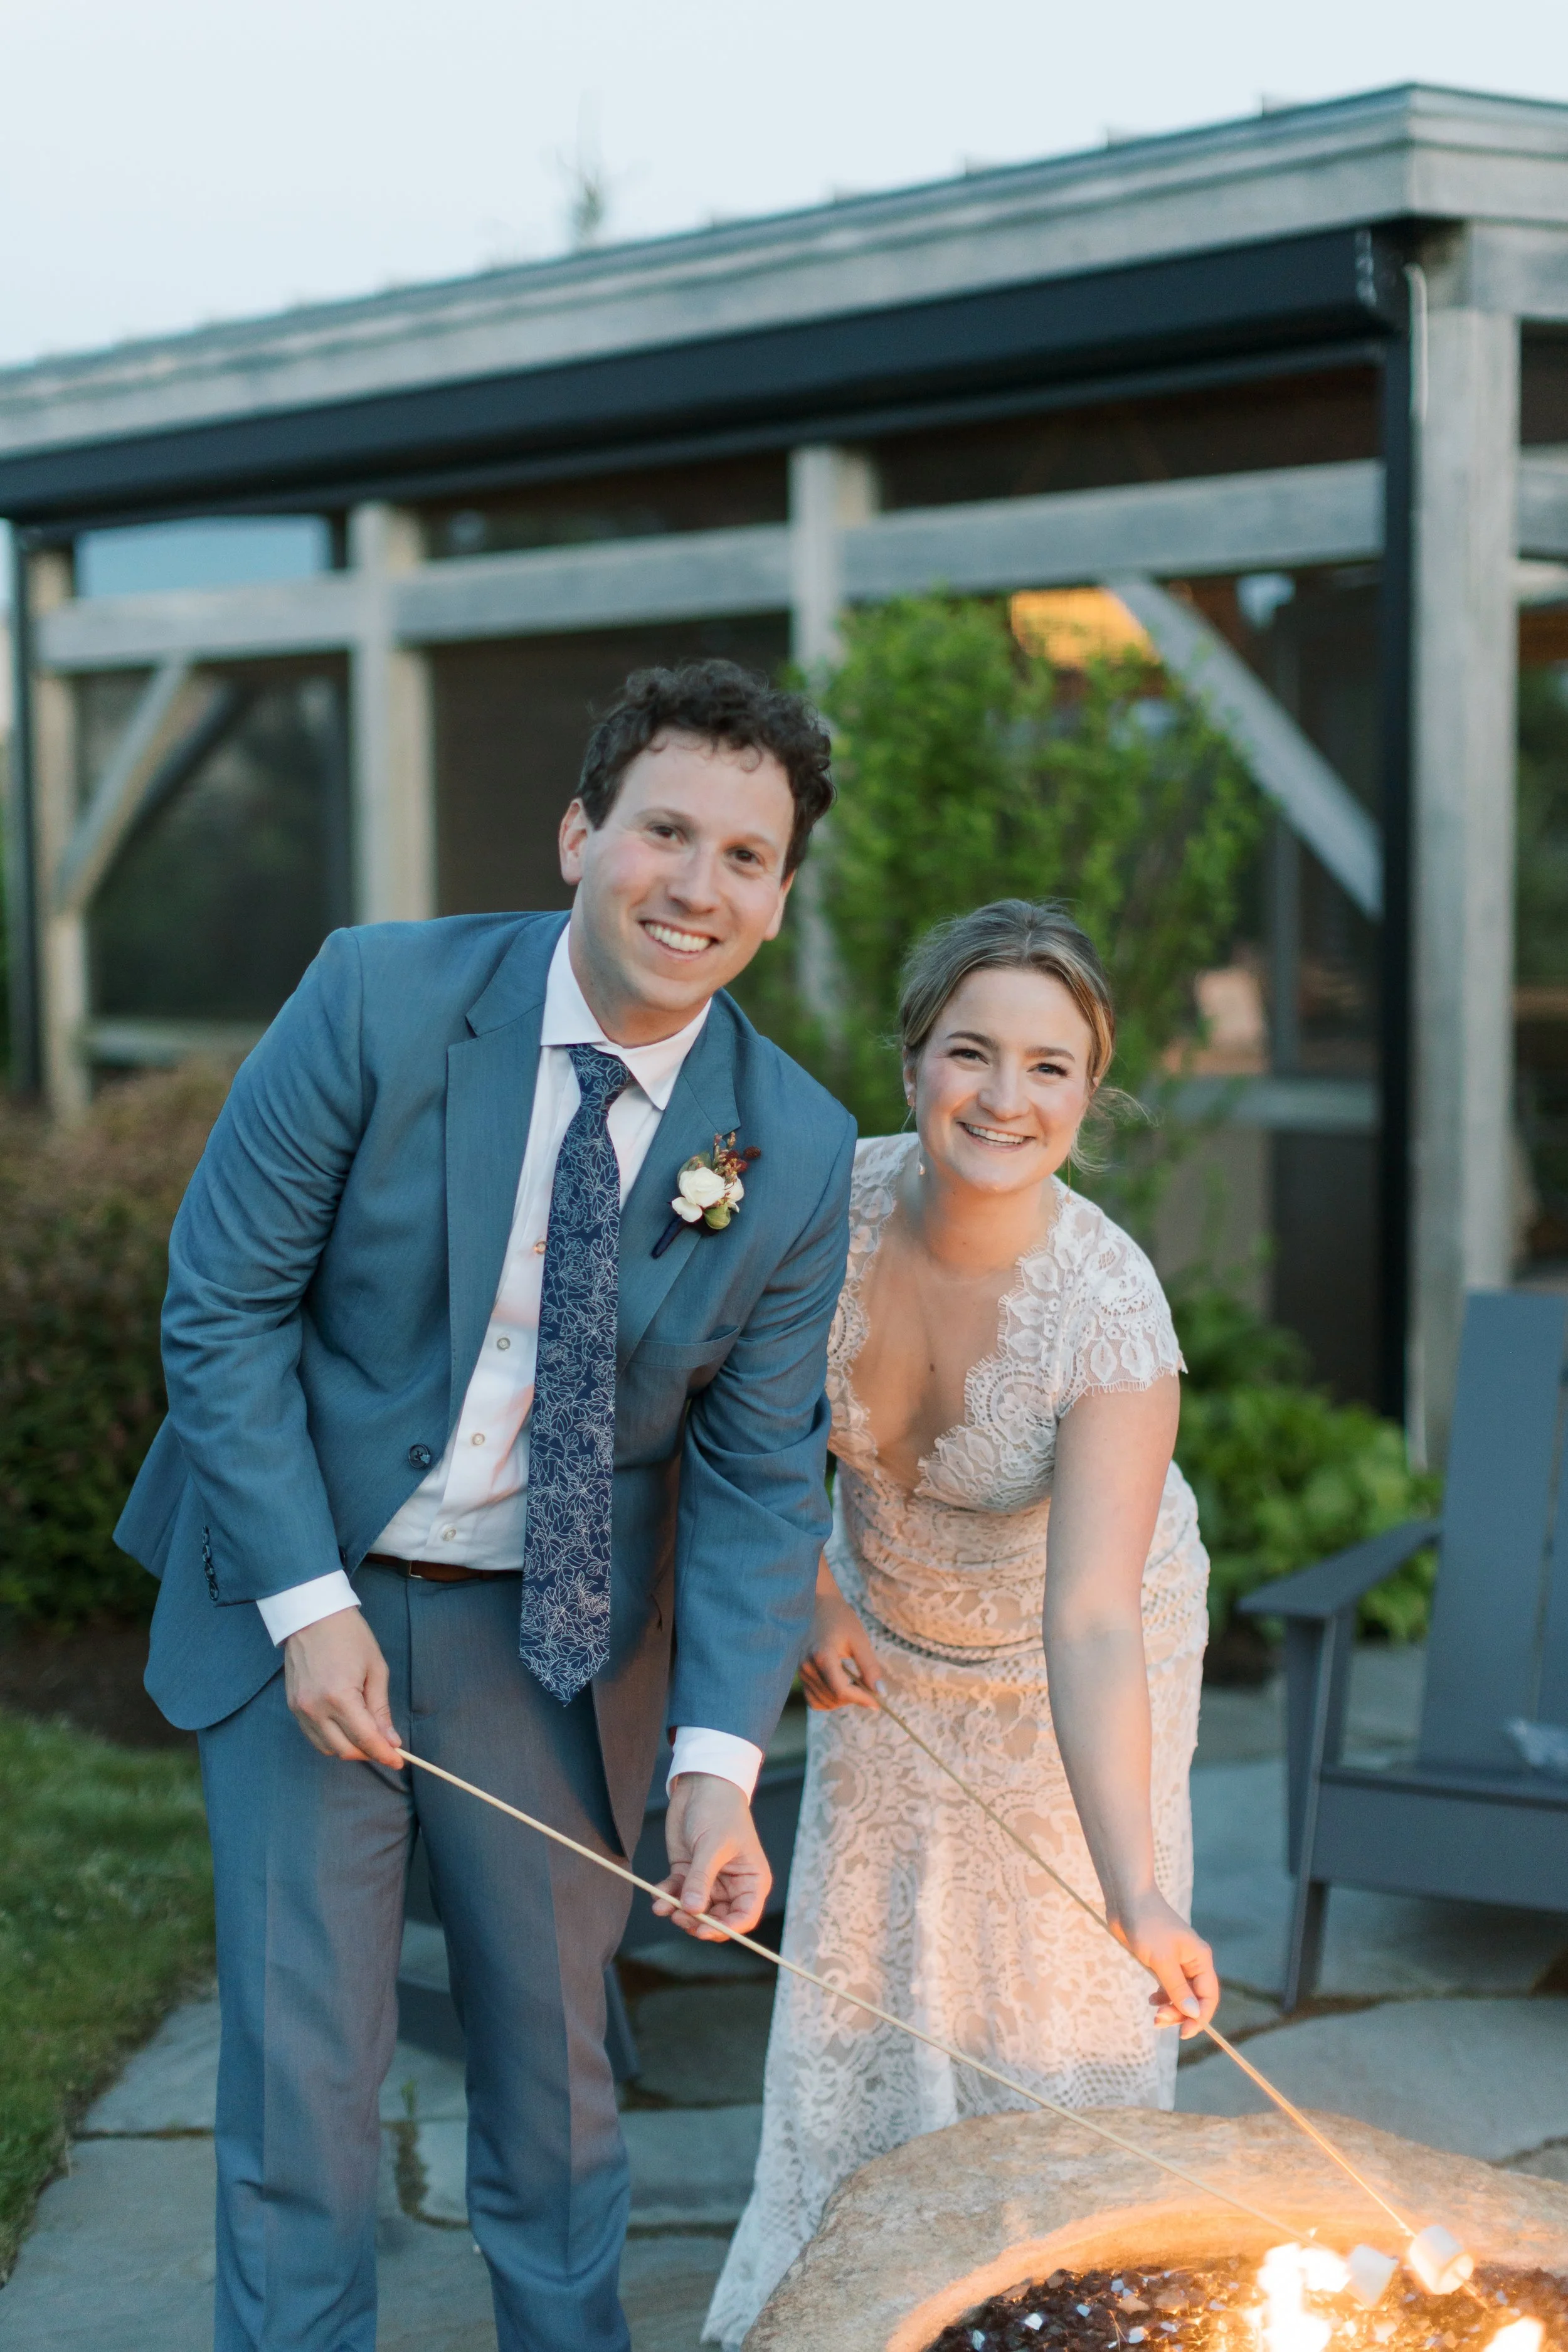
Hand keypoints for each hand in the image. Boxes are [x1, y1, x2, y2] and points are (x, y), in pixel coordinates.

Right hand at [283, 1608, 403, 1768]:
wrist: (313, 1615)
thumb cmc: (350, 1636)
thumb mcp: (376, 1669)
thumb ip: (381, 1709)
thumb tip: (391, 1740)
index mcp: (339, 1698)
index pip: (365, 1739)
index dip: (385, 1754)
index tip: (399, 1760)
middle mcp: (315, 1709)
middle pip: (345, 1750)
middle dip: (369, 1752)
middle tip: (387, 1745)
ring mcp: (300, 1710)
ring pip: (327, 1748)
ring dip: (350, 1747)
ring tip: (367, 1733)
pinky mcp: (292, 1707)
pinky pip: (313, 1736)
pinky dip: (331, 1739)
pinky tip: (346, 1727)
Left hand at [653, 1773, 771, 1940]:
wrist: (701, 1785)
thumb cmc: (720, 1810)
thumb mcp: (712, 1844)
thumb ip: (701, 1879)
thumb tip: (692, 1910)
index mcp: (751, 1880)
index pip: (744, 1917)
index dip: (726, 1929)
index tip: (703, 1931)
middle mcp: (732, 1885)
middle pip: (717, 1919)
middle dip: (697, 1922)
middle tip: (679, 1916)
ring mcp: (708, 1881)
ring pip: (694, 1910)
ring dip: (678, 1912)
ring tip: (664, 1906)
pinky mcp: (687, 1873)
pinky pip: (677, 1895)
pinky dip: (666, 1898)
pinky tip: (658, 1895)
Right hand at [799, 1572, 882, 1710]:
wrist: (817, 1603)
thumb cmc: (840, 1618)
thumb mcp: (859, 1639)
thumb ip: (869, 1667)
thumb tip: (880, 1692)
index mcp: (822, 1656)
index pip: (841, 1690)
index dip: (860, 1699)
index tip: (877, 1702)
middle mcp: (807, 1666)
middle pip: (833, 1698)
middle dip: (854, 1699)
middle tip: (870, 1691)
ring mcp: (801, 1671)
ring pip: (822, 1702)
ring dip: (842, 1701)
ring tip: (856, 1686)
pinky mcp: (799, 1673)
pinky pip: (813, 1698)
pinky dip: (828, 1700)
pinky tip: (841, 1687)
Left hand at [1107, 1889, 1218, 2037]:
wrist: (1127, 1899)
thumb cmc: (1147, 1925)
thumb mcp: (1162, 1961)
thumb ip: (1178, 1989)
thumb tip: (1194, 2014)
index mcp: (1200, 1959)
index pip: (1208, 1996)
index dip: (1199, 2017)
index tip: (1183, 2033)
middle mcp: (1192, 1961)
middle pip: (1194, 1998)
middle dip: (1180, 2013)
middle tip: (1158, 2020)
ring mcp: (1176, 1961)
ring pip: (1180, 1994)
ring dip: (1170, 2007)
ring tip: (1154, 2012)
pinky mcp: (1161, 1960)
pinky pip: (1168, 1985)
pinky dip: (1162, 1995)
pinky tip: (1152, 2000)